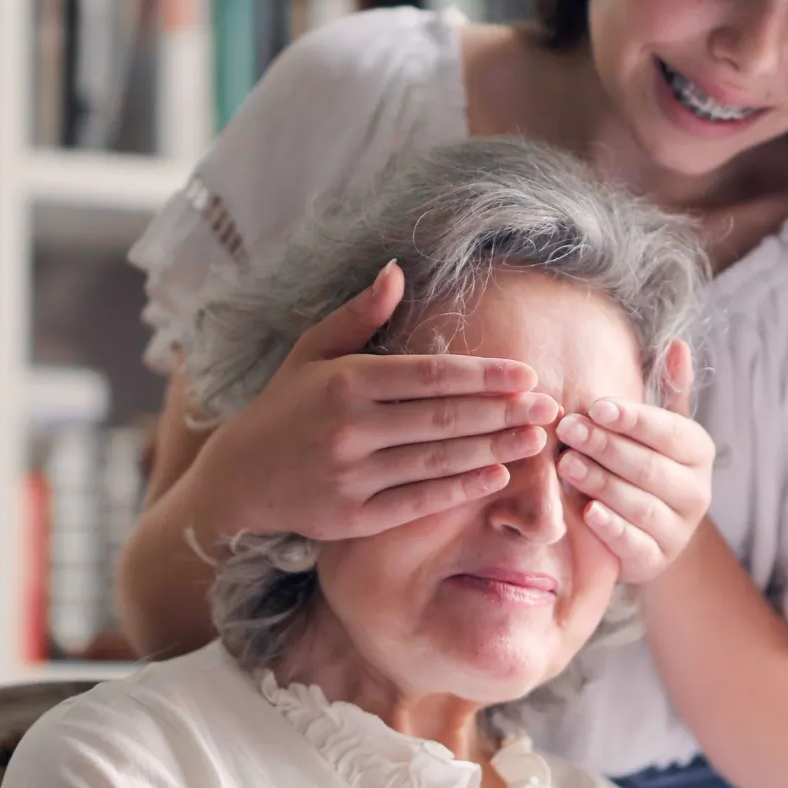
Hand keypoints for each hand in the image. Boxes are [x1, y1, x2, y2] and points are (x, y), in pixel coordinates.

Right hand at [195, 262, 558, 541]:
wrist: (238, 477)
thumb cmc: (285, 406)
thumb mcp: (312, 351)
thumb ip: (360, 314)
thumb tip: (398, 270)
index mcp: (344, 381)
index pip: (429, 375)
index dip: (483, 376)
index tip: (525, 373)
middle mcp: (348, 428)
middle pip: (443, 419)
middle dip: (502, 412)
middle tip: (548, 406)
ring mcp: (351, 476)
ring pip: (438, 461)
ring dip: (494, 450)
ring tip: (536, 439)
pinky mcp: (353, 518)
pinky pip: (418, 501)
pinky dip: (461, 490)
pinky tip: (497, 477)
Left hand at [553, 339, 715, 582]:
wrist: (652, 532)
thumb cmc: (647, 464)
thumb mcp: (659, 429)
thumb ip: (667, 391)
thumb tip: (677, 344)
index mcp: (698, 452)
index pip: (669, 431)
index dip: (632, 419)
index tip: (595, 406)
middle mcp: (697, 492)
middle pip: (650, 467)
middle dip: (607, 446)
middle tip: (568, 429)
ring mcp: (678, 530)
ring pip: (640, 504)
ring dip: (602, 483)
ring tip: (566, 464)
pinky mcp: (655, 561)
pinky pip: (634, 545)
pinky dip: (611, 528)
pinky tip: (587, 512)